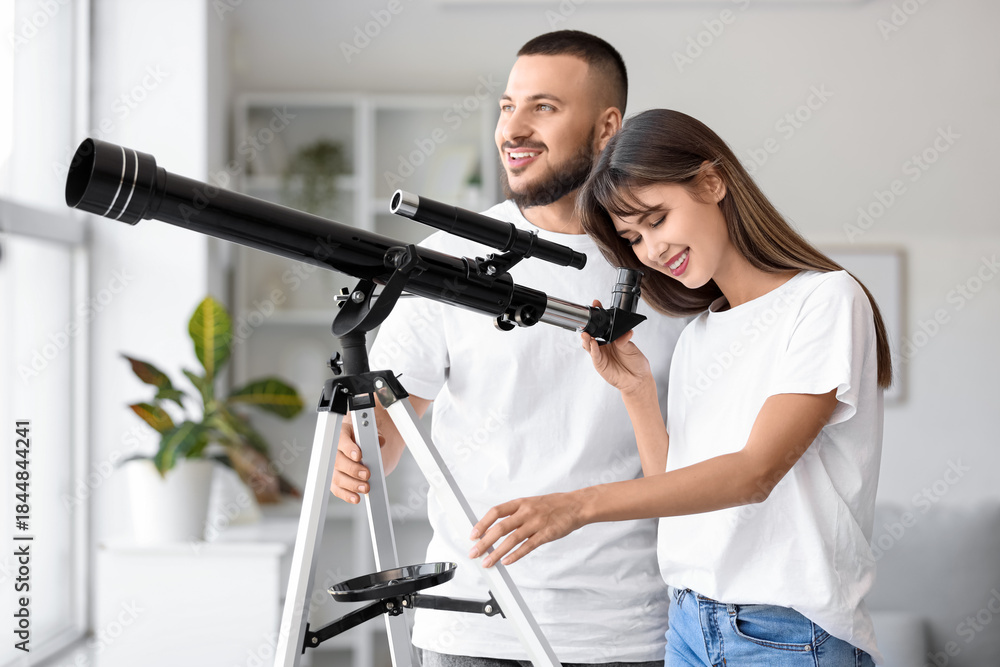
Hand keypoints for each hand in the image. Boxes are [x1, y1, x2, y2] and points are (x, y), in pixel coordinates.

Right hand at [330, 421, 383, 503]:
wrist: (362, 446)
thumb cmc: (364, 438)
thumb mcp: (371, 433)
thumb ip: (375, 437)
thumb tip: (380, 441)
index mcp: (341, 435)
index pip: (341, 440)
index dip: (349, 449)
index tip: (359, 456)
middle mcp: (333, 451)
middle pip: (338, 462)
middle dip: (353, 469)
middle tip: (367, 474)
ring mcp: (332, 468)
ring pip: (337, 478)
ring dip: (352, 484)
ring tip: (365, 487)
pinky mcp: (334, 481)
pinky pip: (337, 490)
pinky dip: (347, 495)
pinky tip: (356, 498)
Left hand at [468, 492, 584, 567]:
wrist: (575, 506)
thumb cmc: (552, 505)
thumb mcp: (530, 504)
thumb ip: (514, 515)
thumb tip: (494, 529)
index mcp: (520, 503)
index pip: (496, 512)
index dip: (482, 523)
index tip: (473, 534)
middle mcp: (526, 512)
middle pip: (500, 528)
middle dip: (484, 542)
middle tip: (474, 553)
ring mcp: (536, 523)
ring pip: (512, 540)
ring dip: (497, 553)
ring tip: (487, 562)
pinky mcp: (546, 535)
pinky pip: (528, 546)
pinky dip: (516, 555)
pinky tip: (506, 562)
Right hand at [581, 301, 651, 395]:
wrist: (638, 380)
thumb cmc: (636, 363)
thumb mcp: (631, 348)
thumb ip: (625, 340)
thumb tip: (624, 332)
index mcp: (612, 338)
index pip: (603, 325)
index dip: (598, 315)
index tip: (596, 304)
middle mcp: (604, 345)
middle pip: (592, 334)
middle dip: (587, 326)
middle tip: (586, 320)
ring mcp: (600, 354)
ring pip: (589, 344)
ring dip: (586, 338)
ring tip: (586, 334)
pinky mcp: (599, 364)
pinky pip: (594, 355)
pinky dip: (592, 349)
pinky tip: (593, 344)